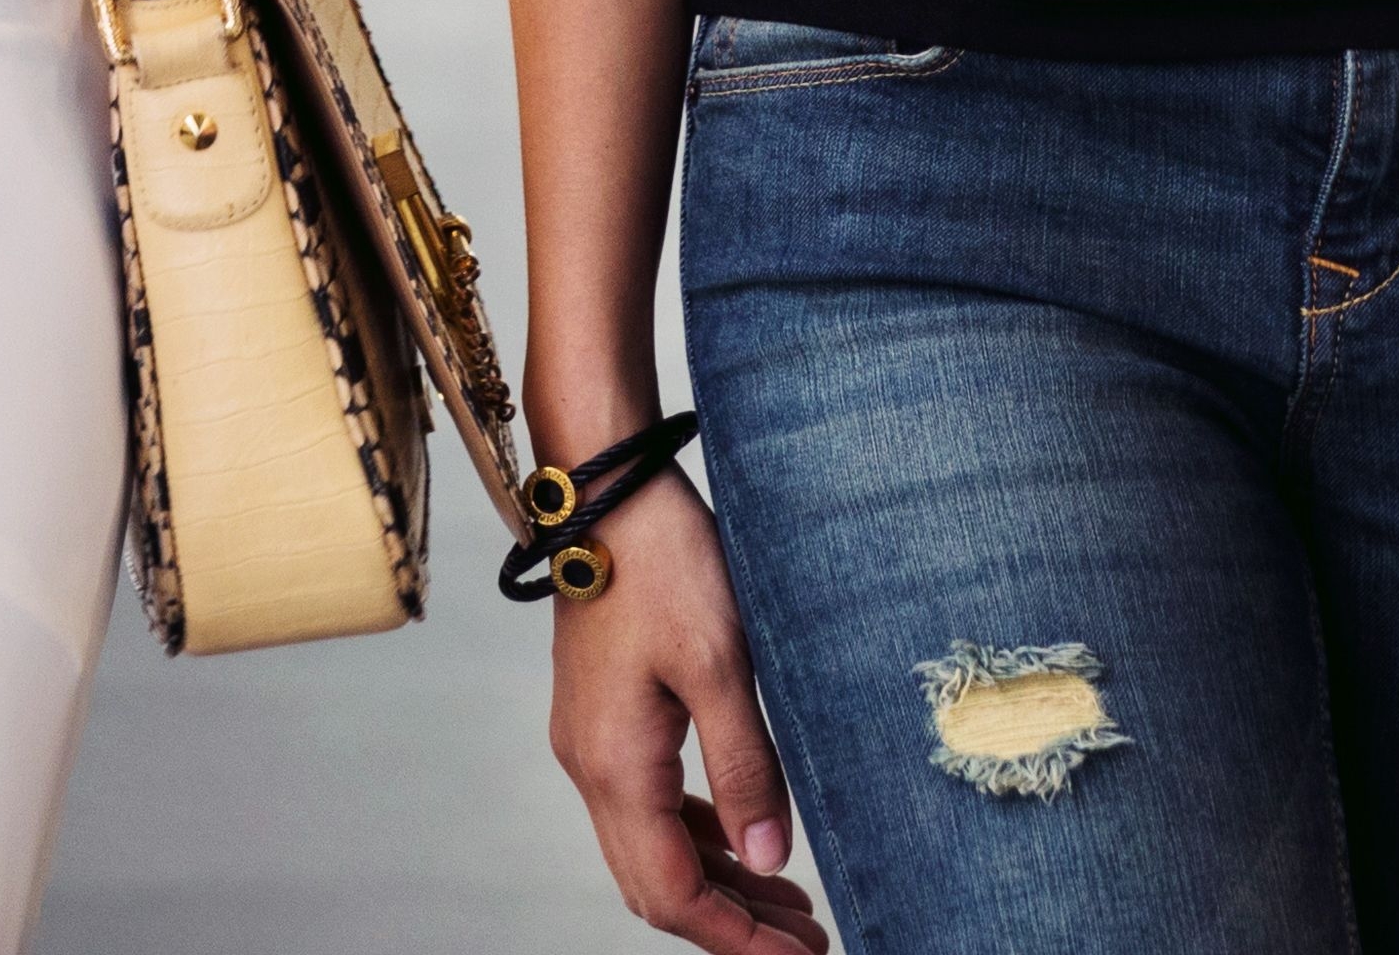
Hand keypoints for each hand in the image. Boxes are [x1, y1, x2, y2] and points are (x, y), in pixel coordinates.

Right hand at [549, 485, 826, 949]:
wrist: (604, 488)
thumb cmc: (666, 563)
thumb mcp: (723, 665)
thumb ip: (746, 770)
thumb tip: (770, 863)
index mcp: (616, 767)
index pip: (674, 896)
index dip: (737, 940)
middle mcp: (590, 767)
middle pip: (655, 887)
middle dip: (731, 925)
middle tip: (807, 942)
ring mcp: (590, 742)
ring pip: (649, 851)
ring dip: (717, 884)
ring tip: (789, 903)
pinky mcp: (602, 716)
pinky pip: (645, 806)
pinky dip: (696, 837)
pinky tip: (741, 835)